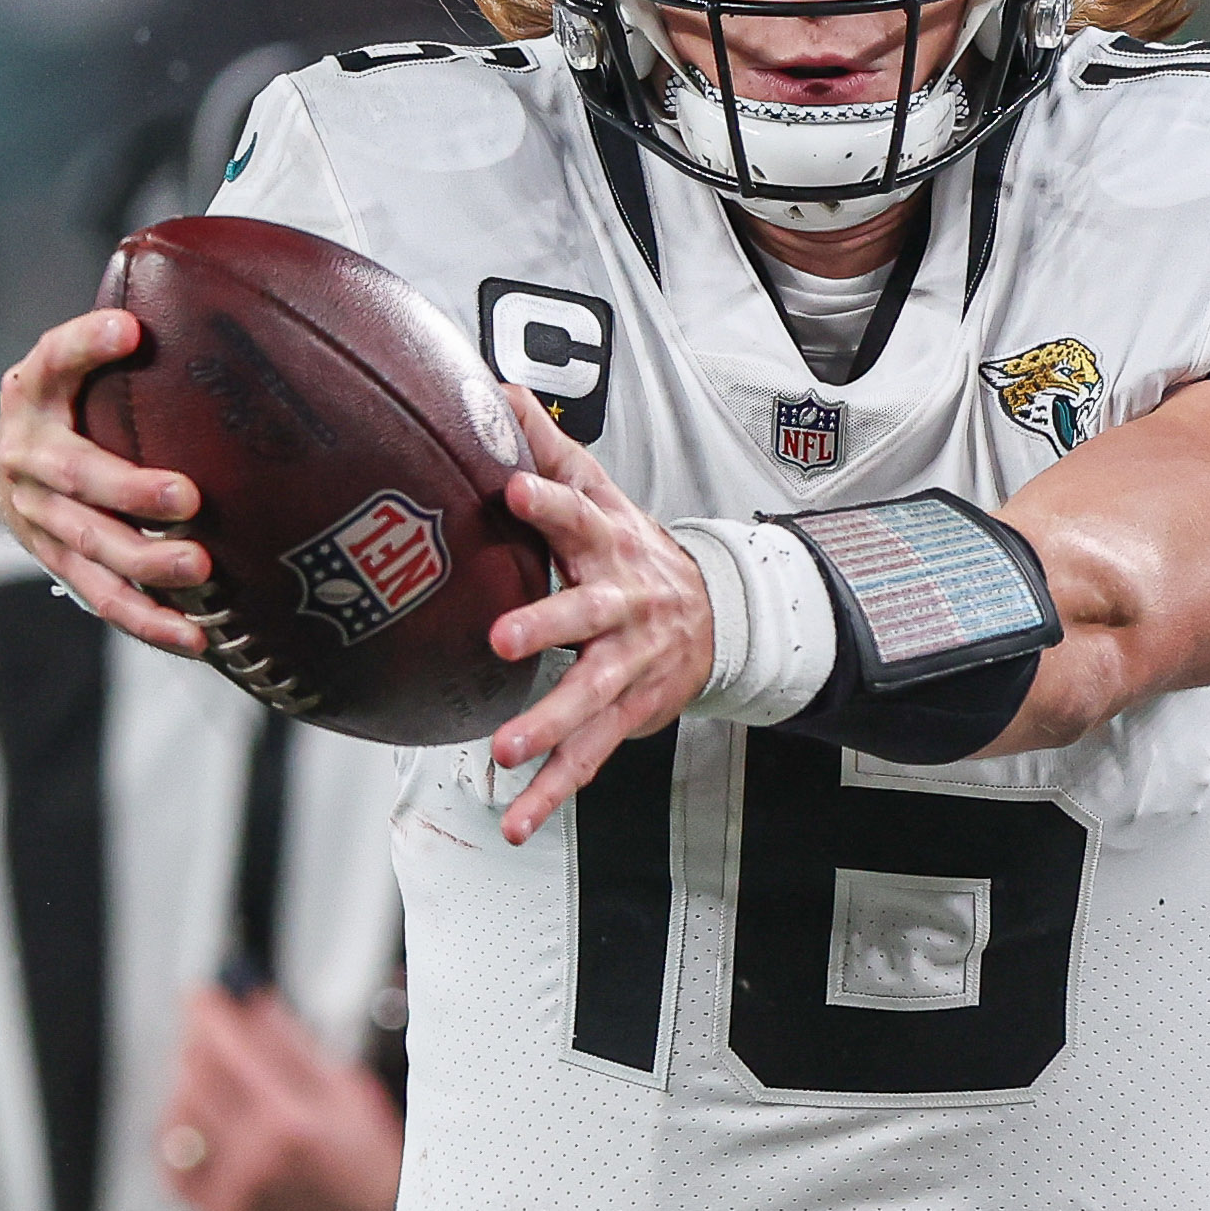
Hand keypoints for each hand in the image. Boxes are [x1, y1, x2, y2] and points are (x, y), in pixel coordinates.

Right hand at [0, 305, 208, 655]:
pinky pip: (101, 597)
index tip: (130, 332)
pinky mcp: (52, 561)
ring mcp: (33, 515)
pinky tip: (195, 635)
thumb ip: (126, 335)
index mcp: (32, 391)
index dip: (87, 347)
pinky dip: (148, 621)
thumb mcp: (89, 359)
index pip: (55, 360)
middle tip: (188, 497)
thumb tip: (229, 291)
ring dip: (146, 565)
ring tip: (201, 570)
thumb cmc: (84, 393)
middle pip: (78, 477)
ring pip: (90, 548)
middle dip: (132, 491)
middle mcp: (23, 453)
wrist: (24, 452)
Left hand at [161, 986, 402, 1210]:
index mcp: (291, 1123)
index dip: (209, 1014)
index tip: (202, 996)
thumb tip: (253, 1004)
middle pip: (196, 1077)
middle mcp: (255, 1159)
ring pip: (179, 1116)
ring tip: (213, 1077)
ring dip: (187, 1084)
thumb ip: (292, 1046)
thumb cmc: (372, 1171)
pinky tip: (198, 1123)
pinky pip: (174, 1165)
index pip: (229, 1050)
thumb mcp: (348, 1094)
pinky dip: (178, 1136)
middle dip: (199, 1043)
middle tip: (211, 1030)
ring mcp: (233, 1191)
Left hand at [482, 388, 711, 842]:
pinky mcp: (629, 715)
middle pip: (588, 615)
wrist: (715, 614)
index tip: (513, 489)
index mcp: (610, 546)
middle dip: (548, 626)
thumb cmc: (634, 549)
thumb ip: (545, 450)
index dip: (548, 501)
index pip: (578, 515)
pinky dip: (554, 791)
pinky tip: (518, 819)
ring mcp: (629, 666)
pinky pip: (590, 757)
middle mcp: (624, 607)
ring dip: (550, 726)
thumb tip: (494, 391)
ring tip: (507, 750)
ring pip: (591, 698)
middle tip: (502, 638)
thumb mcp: (600, 493)